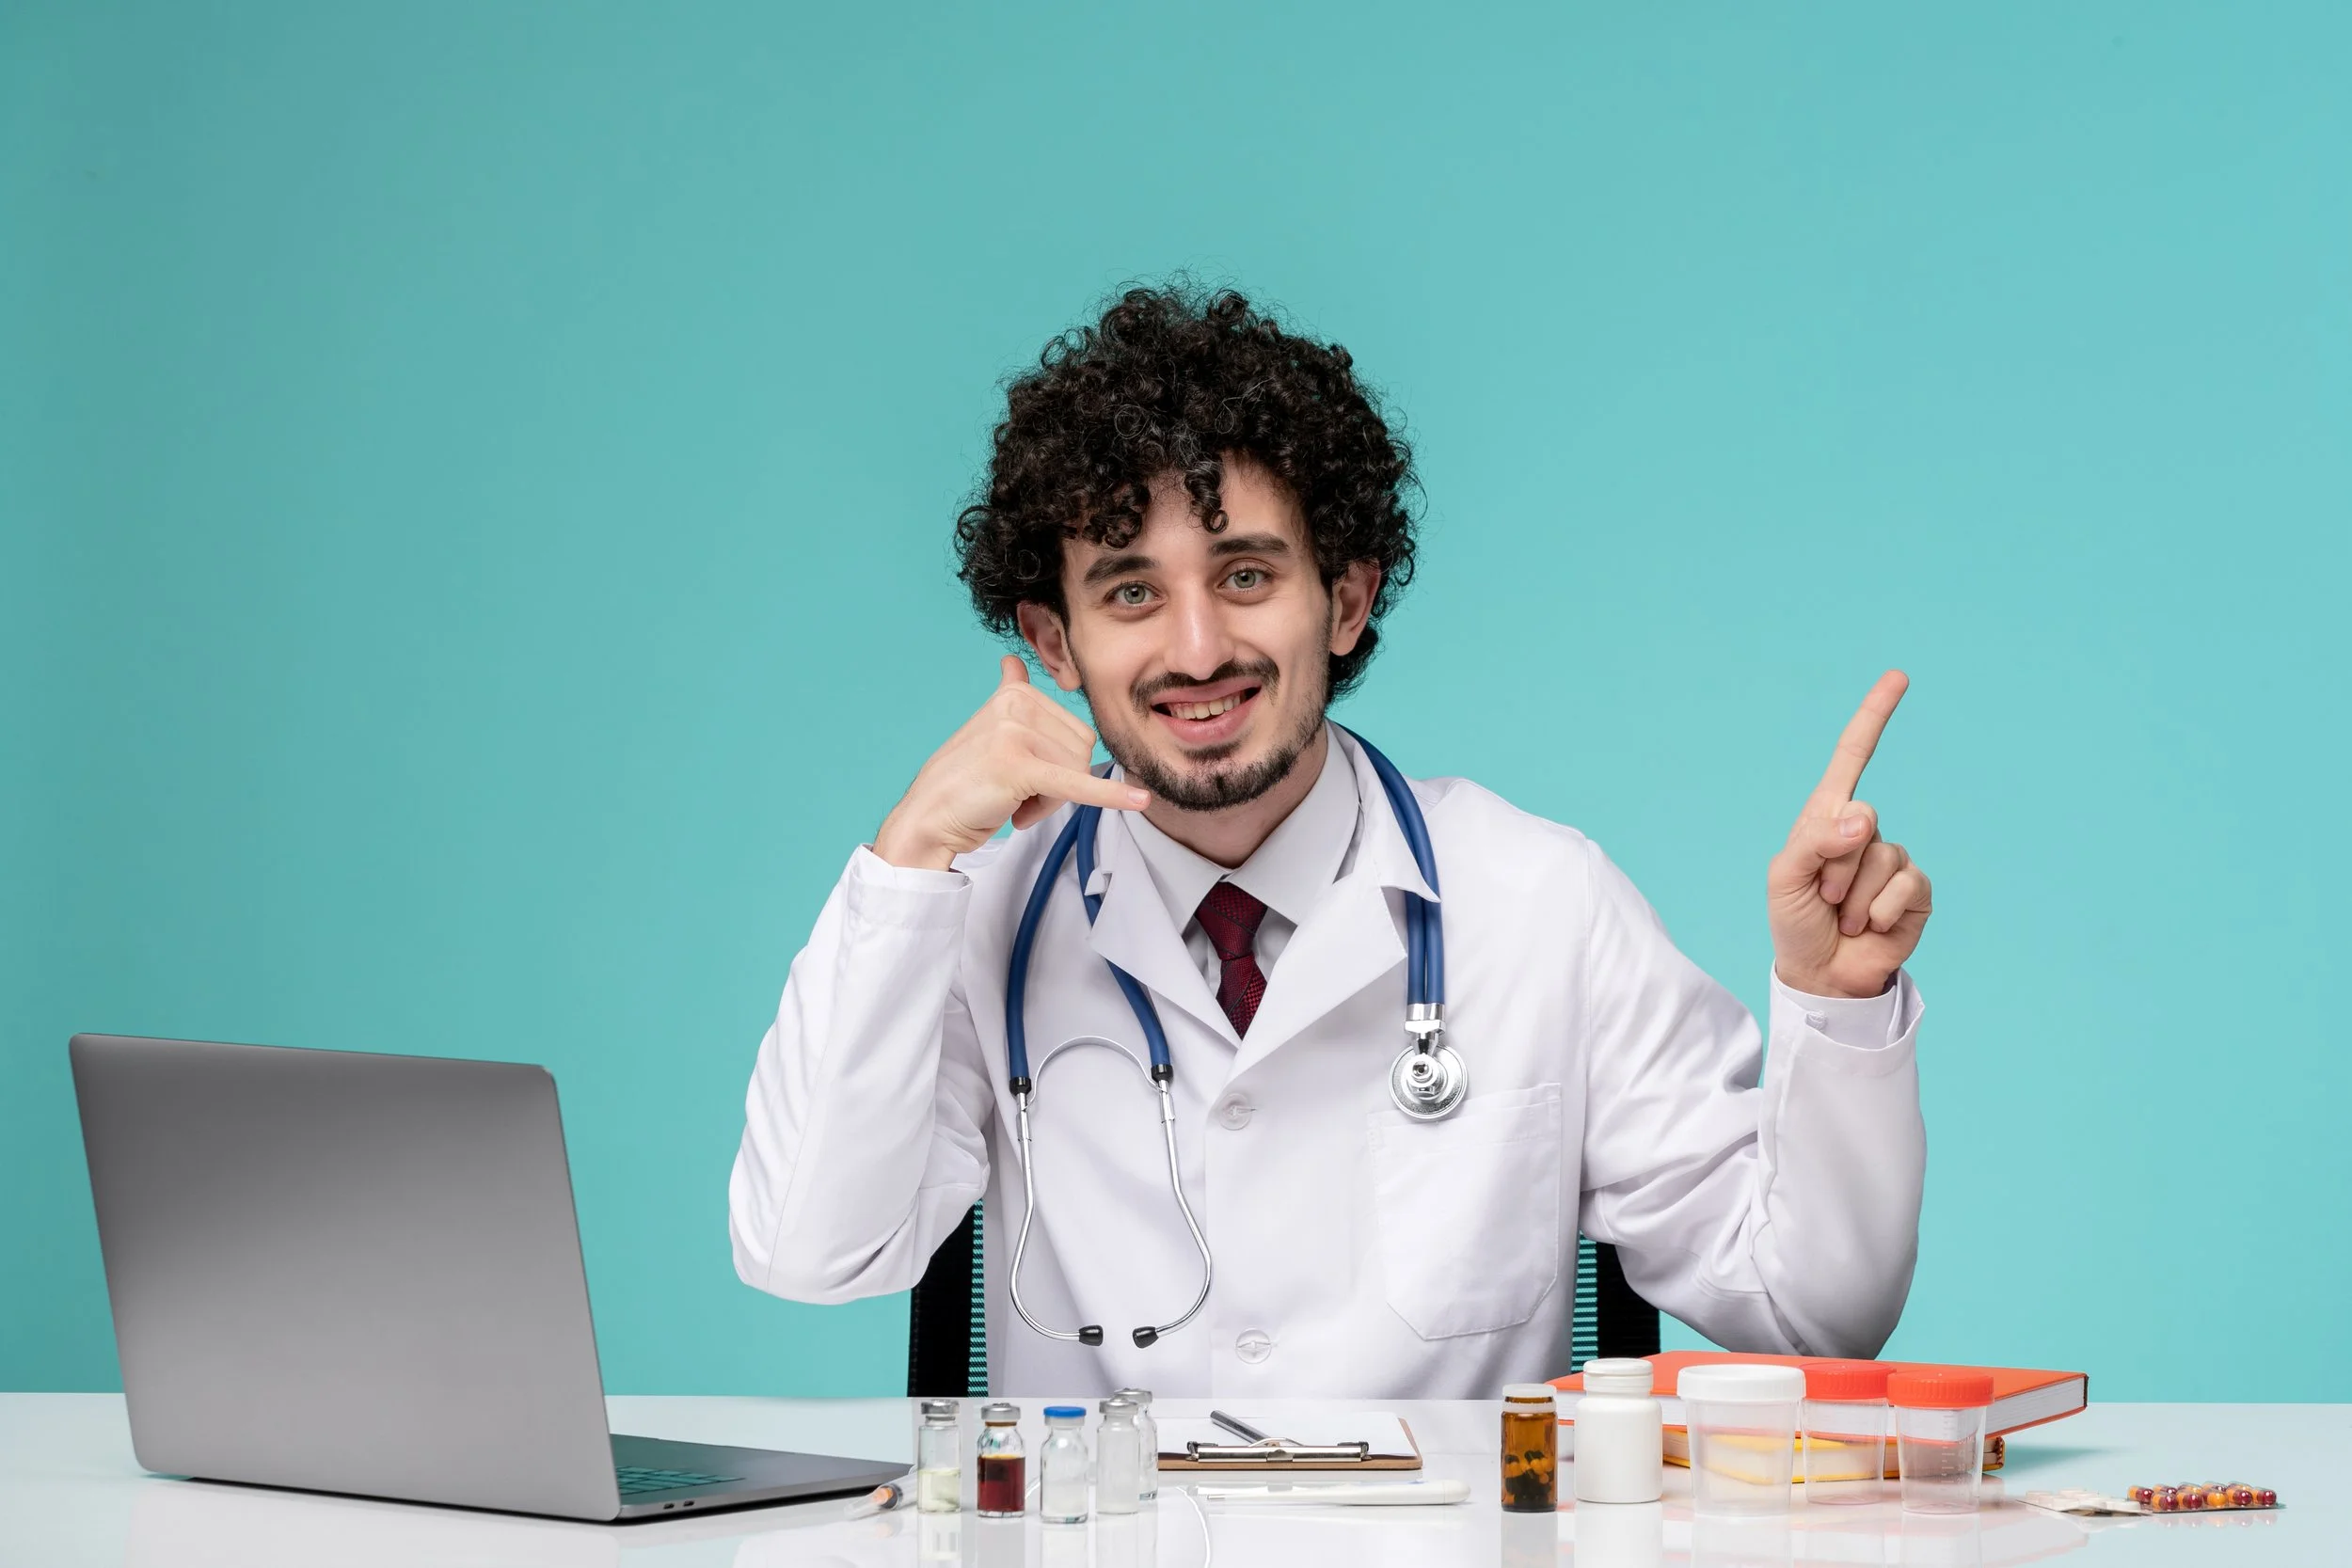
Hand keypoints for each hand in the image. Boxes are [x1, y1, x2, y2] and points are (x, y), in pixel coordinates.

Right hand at [872, 656, 1150, 870]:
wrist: (928, 818)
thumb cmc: (964, 783)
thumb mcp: (988, 729)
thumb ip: (1008, 696)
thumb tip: (1012, 664)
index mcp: (1015, 692)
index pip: (1075, 732)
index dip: (1059, 766)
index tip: (1024, 779)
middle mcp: (1016, 704)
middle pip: (1081, 750)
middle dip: (1058, 784)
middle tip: (1017, 796)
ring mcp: (1016, 732)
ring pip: (1076, 771)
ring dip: (1050, 800)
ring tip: (1011, 802)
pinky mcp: (1019, 765)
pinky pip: (1076, 784)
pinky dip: (1111, 795)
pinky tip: (1140, 800)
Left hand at [1767, 671, 1932, 998]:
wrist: (1822, 974)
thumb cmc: (1795, 922)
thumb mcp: (1786, 878)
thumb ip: (1816, 841)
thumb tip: (1864, 818)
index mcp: (1827, 817)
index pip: (1853, 757)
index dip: (1874, 717)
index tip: (1899, 677)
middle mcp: (1864, 831)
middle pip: (1862, 819)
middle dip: (1835, 865)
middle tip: (1823, 897)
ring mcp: (1893, 859)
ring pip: (1882, 858)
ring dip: (1855, 897)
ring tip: (1844, 916)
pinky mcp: (1917, 890)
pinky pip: (1906, 886)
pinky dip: (1881, 912)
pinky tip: (1871, 927)